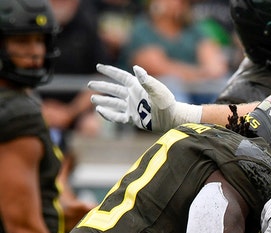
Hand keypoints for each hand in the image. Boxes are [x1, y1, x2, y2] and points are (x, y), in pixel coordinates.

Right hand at [88, 64, 202, 131]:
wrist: (171, 119)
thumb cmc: (166, 102)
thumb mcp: (156, 90)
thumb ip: (145, 80)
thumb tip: (135, 68)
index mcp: (137, 86)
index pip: (120, 76)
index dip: (109, 71)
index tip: (98, 66)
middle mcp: (133, 96)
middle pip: (114, 89)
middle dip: (102, 86)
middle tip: (89, 84)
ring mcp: (132, 107)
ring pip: (114, 103)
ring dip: (103, 101)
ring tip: (92, 99)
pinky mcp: (133, 119)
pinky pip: (117, 117)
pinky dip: (108, 115)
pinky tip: (100, 111)